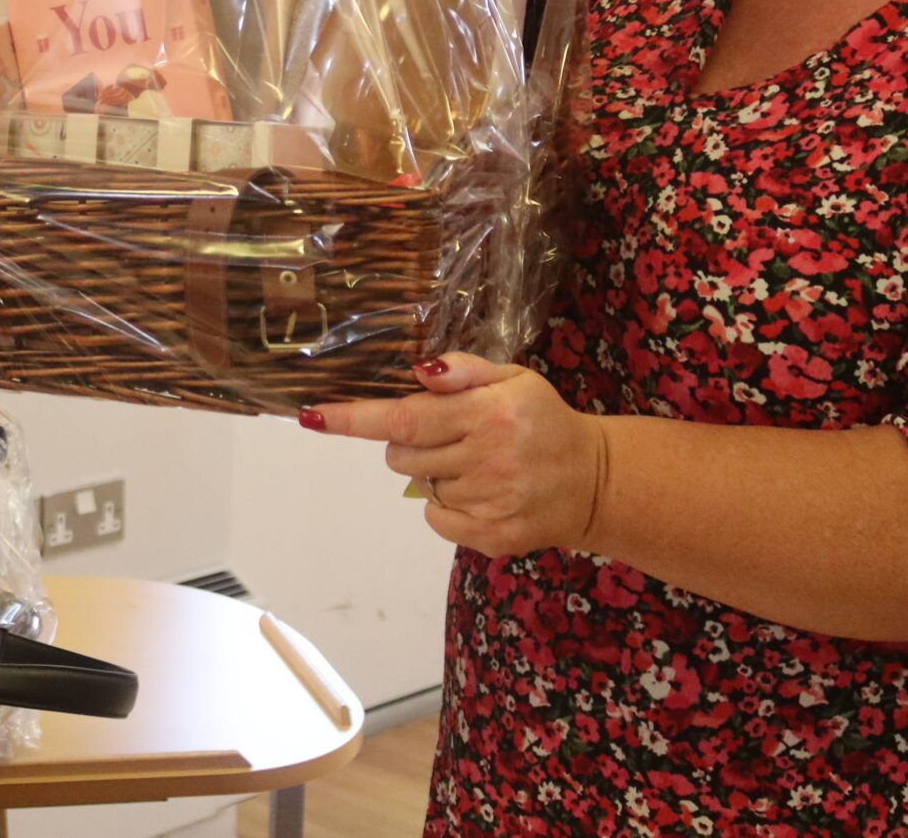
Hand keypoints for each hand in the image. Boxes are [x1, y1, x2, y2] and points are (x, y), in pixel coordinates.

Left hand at [303, 353, 611, 558]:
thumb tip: (417, 370)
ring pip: (421, 486)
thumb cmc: (544, 421)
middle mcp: (486, 458)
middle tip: (448, 435)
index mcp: (487, 414)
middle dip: (407, 443)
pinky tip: (479, 492)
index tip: (312, 415)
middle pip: (401, 454)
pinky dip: (446, 506)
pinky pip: (437, 519)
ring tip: (478, 463)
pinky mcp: (492, 536)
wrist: (595, 481)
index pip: (404, 416)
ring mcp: (489, 502)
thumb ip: (463, 372)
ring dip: (435, 472)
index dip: (354, 418)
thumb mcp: (514, 378)